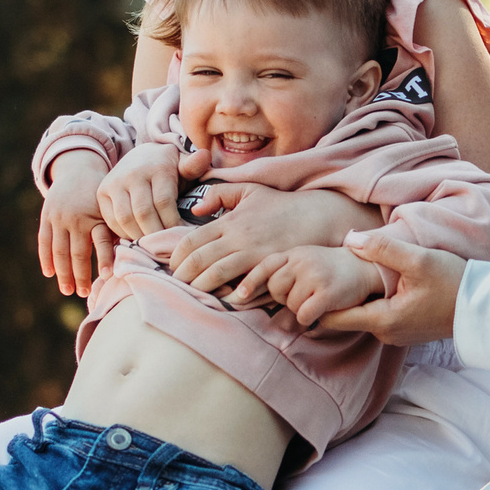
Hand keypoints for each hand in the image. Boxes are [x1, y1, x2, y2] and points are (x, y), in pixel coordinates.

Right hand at [38, 152, 115, 296]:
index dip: (105, 259)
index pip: (101, 242)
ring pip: (59, 251)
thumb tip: (134, 254)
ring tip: (68, 290)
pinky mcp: (47, 217)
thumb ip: (118, 229)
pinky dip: (45, 258)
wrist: (79, 168)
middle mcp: (77, 217)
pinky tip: (48, 273)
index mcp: (97, 215)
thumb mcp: (112, 206)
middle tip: (84, 293)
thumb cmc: (102, 194)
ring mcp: (59, 217)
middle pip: (77, 253)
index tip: (108, 277)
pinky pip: (44, 241)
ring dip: (63, 273)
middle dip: (81, 275)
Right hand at [99, 141, 207, 240]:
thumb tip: (204, 156)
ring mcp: (115, 183)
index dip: (172, 224)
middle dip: (156, 234)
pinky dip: (124, 233)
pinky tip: (138, 238)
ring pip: (125, 218)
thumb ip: (194, 165)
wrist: (140, 156)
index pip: (163, 202)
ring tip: (152, 246)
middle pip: (143, 213)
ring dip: (139, 236)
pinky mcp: (102, 193)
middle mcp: (132, 173)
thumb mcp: (183, 164)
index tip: (180, 237)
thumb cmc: (168, 168)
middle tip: (166, 247)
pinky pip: (112, 220)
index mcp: (156, 167)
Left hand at [170, 184, 381, 297]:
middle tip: (176, 285)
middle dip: (183, 275)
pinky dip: (230, 293)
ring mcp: (253, 252)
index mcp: (230, 221)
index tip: (173, 267)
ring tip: (193, 294)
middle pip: (200, 259)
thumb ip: (219, 195)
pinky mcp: (269, 266)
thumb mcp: (249, 190)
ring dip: (200, 286)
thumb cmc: (281, 205)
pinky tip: (223, 299)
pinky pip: (244, 282)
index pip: (192, 240)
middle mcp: (238, 237)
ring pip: (217, 273)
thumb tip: (195, 209)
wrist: (316, 215)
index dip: (177, 257)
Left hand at [242, 245, 387, 326]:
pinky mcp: (326, 292)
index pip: (265, 266)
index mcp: (294, 252)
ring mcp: (314, 275)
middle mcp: (302, 261)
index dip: (250, 282)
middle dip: (283, 297)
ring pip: (290, 304)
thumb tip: (249, 293)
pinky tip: (322, 308)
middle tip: (301, 294)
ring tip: (316, 298)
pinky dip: (310, 317)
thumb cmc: (331, 268)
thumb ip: (283, 270)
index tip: (238, 296)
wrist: (366, 268)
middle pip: (275, 288)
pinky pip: (304, 314)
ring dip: (300, 308)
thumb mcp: (305, 260)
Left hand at [319, 228, 464, 346]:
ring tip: (350, 271)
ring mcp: (397, 333)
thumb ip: (383, 249)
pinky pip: (380, 315)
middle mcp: (386, 333)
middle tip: (329, 269)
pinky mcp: (407, 329)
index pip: (332, 318)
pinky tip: (377, 281)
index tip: (314, 279)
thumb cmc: (454, 283)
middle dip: (337, 295)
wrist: (485, 308)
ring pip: (364, 314)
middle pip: (347, 316)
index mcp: (383, 320)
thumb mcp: (419, 260)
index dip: (318, 299)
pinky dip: (374, 300)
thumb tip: (350, 239)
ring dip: (358, 295)